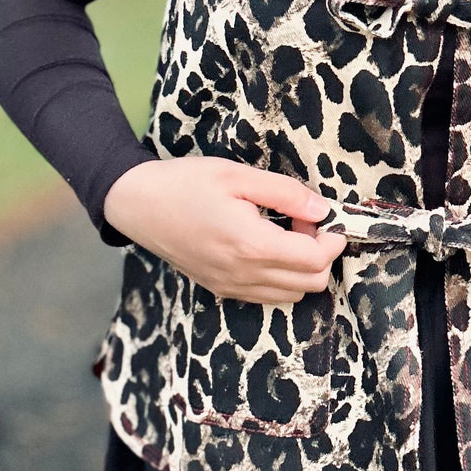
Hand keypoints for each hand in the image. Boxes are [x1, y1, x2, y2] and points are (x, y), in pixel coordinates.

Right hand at [102, 156, 346, 305]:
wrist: (137, 205)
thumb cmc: (185, 184)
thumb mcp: (238, 175)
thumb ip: (286, 193)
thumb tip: (323, 210)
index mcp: (251, 245)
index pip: (316, 260)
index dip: (333, 239)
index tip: (327, 217)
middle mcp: (243, 275)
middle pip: (311, 283)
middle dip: (321, 254)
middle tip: (304, 222)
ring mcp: (231, 287)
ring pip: (291, 295)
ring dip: (302, 268)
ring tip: (284, 233)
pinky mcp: (221, 289)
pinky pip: (267, 296)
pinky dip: (281, 278)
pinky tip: (266, 247)